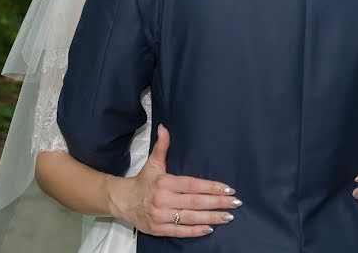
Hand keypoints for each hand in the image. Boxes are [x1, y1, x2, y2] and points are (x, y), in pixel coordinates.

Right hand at [109, 124, 240, 236]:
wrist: (122, 201)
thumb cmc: (142, 181)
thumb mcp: (153, 162)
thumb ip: (162, 146)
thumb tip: (164, 127)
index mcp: (164, 182)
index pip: (192, 185)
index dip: (211, 187)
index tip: (228, 189)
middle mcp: (163, 199)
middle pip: (195, 202)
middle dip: (217, 202)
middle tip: (235, 203)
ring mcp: (161, 216)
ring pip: (190, 218)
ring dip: (211, 217)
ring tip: (228, 216)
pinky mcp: (158, 229)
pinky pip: (180, 231)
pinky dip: (195, 231)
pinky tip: (210, 228)